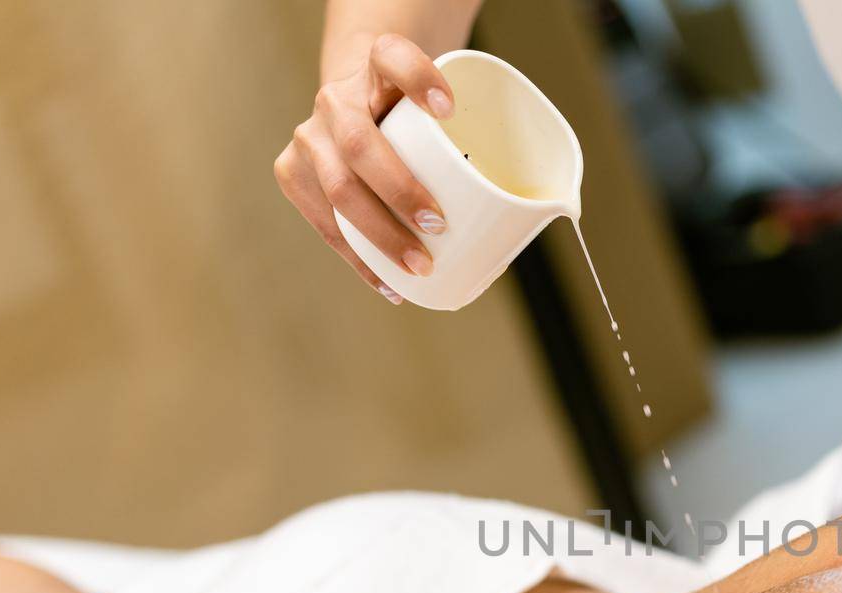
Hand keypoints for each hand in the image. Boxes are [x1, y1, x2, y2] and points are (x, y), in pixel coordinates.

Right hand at [274, 33, 455, 302]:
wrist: (354, 103)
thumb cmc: (410, 114)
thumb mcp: (435, 105)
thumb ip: (475, 131)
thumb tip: (548, 207)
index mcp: (374, 66)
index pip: (392, 58)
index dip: (418, 80)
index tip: (449, 109)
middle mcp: (335, 98)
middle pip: (359, 143)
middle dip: (400, 190)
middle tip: (438, 225)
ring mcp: (310, 137)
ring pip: (337, 188)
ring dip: (380, 234)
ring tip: (418, 266)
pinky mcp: (293, 173)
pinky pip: (324, 223)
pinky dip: (360, 259)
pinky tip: (389, 284)